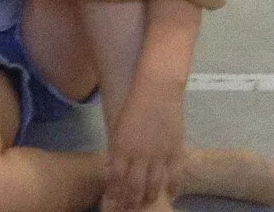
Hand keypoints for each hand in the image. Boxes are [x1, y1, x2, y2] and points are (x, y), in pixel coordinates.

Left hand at [103, 83, 185, 210]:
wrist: (157, 90)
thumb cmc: (133, 104)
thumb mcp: (118, 126)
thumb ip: (117, 148)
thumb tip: (114, 168)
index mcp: (123, 147)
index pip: (117, 179)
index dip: (115, 194)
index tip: (113, 204)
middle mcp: (141, 154)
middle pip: (136, 187)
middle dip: (131, 202)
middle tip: (128, 211)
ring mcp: (161, 154)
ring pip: (155, 185)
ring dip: (150, 198)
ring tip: (146, 205)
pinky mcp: (176, 150)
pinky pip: (176, 175)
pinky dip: (173, 188)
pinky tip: (170, 195)